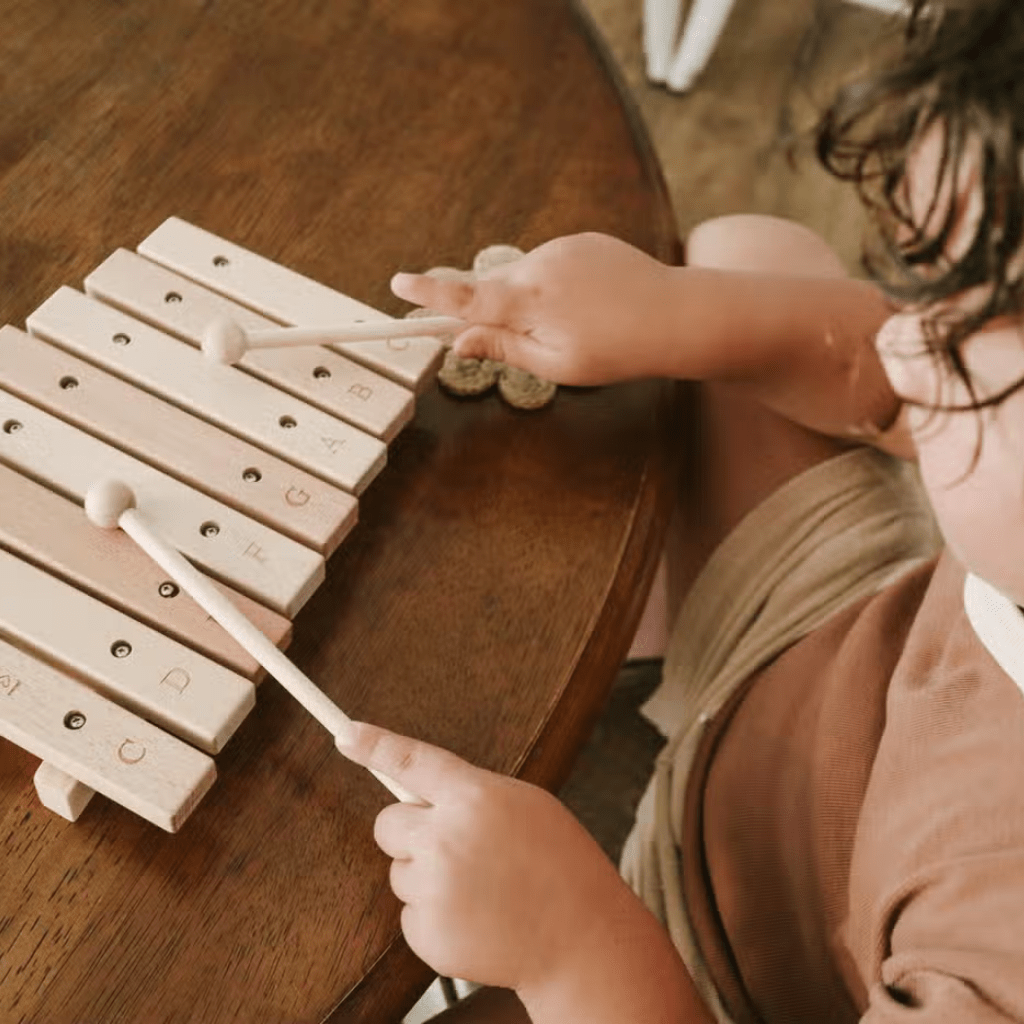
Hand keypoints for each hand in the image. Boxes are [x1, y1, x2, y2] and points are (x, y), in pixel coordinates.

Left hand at [336, 721, 636, 990]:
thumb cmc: (559, 865)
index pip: (412, 761)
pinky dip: (435, 918)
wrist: (581, 940)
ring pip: (400, 871)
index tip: (345, 735)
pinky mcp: (427, 933)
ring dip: (428, 878)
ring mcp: (434, 889)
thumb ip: (471, 794)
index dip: (374, 745)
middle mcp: (447, 838)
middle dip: (409, 833)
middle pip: (387, 823)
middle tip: (454, 850)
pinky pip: (409, 914)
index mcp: (476, 797)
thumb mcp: (524, 805)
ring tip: (481, 890)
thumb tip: (425, 795)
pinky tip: (475, 918)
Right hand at [390, 233, 676, 385]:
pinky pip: (550, 263)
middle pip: (492, 286)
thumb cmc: (616, 350)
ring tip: (575, 324)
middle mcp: (539, 265)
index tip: (398, 283)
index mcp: (529, 301)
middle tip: (529, 339)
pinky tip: (588, 304)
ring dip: (530, 299)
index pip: (465, 295)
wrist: (674, 316)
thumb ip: (502, 348)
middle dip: (495, 309)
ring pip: (522, 275)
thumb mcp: (554, 365)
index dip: (428, 291)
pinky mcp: (581, 240)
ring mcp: (562, 247)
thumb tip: (458, 341)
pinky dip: (555, 284)